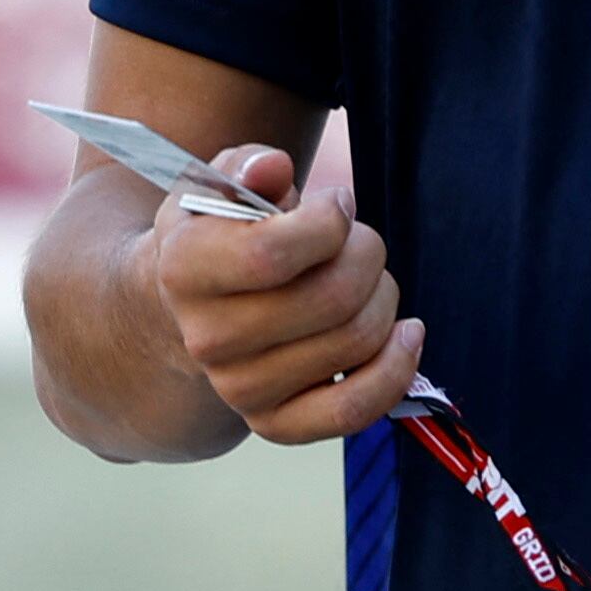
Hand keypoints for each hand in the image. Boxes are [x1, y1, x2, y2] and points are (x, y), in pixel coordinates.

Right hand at [144, 146, 425, 445]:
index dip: (328, 221)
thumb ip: (248, 166)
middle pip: (331, 299)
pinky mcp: (273, 424)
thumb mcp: (219, 185)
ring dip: (383, 299)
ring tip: (366, 278)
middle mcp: (207, 338)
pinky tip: (405, 334)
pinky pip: (353, 411)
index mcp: (184, 269)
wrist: (190, 308)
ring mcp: (239, 388)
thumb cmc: (219, 233)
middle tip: (359, 240)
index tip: (335, 204)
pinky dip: (395, 370)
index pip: (273, 254)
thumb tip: (273, 168)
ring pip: (354, 343)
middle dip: (366, 255)